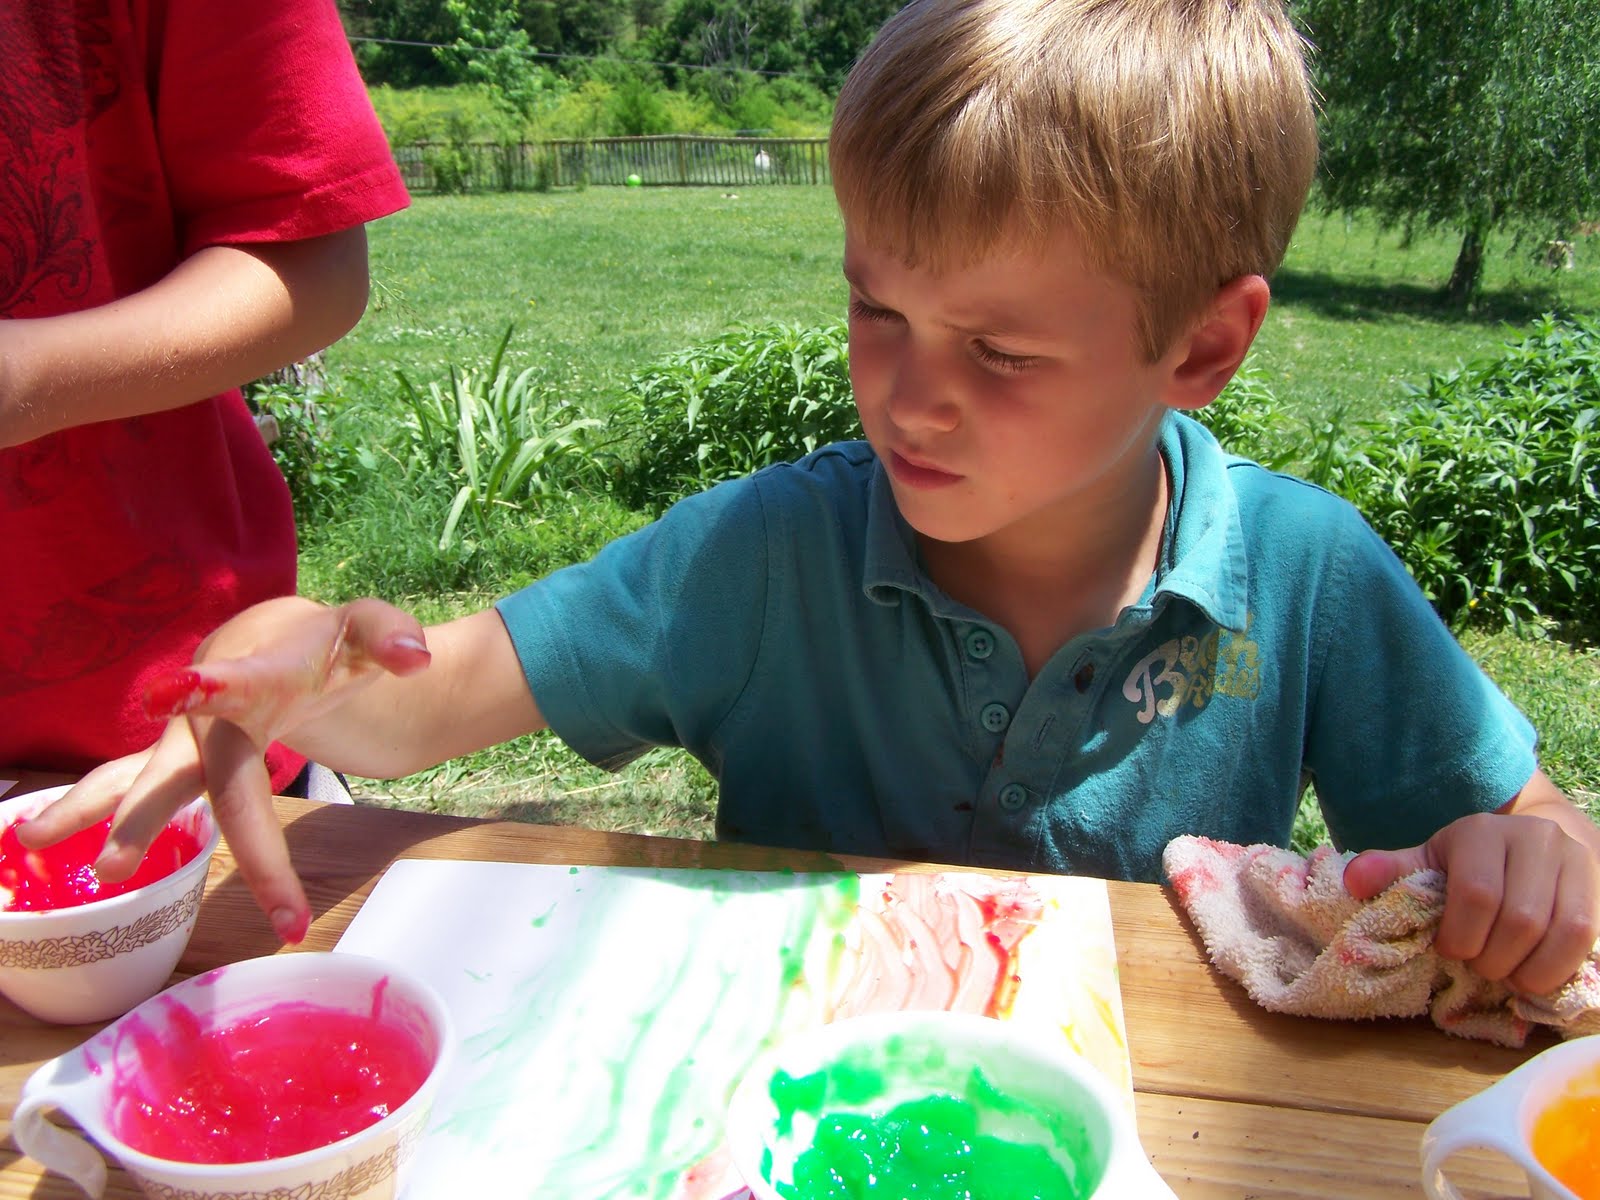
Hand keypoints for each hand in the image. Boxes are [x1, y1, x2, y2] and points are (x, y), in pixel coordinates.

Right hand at [18, 597, 430, 941]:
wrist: (281, 638)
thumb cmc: (324, 643)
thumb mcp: (367, 629)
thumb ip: (391, 635)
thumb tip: (416, 659)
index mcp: (258, 672)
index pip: (237, 683)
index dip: (205, 688)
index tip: (167, 694)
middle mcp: (212, 712)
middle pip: (194, 771)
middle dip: (155, 817)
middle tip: (116, 864)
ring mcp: (194, 742)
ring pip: (151, 784)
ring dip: (127, 826)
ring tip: (105, 873)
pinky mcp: (188, 765)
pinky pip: (154, 799)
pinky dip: (129, 829)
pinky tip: (94, 865)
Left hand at [1344, 811, 1599, 995]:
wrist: (1538, 841)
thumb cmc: (1473, 860)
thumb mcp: (1431, 858)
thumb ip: (1394, 870)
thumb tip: (1353, 881)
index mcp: (1482, 832)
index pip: (1476, 894)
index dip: (1461, 937)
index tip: (1450, 952)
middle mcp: (1535, 839)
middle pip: (1521, 920)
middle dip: (1495, 959)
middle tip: (1481, 968)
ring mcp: (1575, 861)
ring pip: (1564, 932)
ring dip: (1532, 969)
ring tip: (1510, 975)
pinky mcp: (1598, 887)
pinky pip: (1590, 939)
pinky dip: (1561, 967)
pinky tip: (1539, 974)